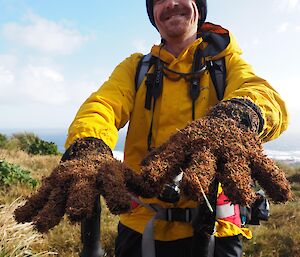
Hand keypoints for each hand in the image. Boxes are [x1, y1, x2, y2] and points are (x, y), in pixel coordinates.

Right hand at [14, 138, 134, 231]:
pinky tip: (22, 217)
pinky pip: (40, 195)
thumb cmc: (107, 168)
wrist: (88, 149)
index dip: (118, 197)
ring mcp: (66, 179)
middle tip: (76, 214)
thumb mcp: (124, 172)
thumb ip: (138, 184)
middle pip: (81, 191)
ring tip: (42, 225)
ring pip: (57, 196)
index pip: (113, 186)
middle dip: (79, 202)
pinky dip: (31, 205)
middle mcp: (85, 177)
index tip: (122, 208)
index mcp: (105, 174)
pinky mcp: (52, 181)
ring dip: (50, 210)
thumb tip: (154, 193)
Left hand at [139, 101, 291, 204]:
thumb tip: (141, 172)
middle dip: (197, 176)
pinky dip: (274, 182)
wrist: (230, 117)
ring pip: (235, 169)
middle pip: (202, 165)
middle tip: (192, 187)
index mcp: (187, 145)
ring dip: (236, 182)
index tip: (147, 184)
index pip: (170, 159)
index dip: (158, 171)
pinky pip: (266, 170)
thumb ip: (162, 158)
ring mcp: (233, 152)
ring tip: (241, 197)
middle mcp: (209, 149)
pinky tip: (281, 196)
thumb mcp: (180, 144)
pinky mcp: (254, 155)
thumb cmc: (200, 137)